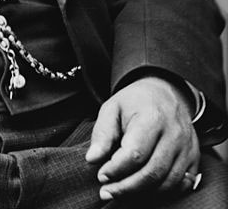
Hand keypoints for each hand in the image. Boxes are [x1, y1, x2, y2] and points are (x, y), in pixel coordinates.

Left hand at [85, 75, 198, 201]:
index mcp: (152, 117)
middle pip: (152, 172)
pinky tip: (143, 189)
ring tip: (120, 192)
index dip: (116, 169)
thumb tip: (92, 159)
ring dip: (141, 192)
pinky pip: (181, 185)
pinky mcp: (194, 158)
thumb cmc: (135, 102)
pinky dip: (161, 192)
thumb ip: (102, 133)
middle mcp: (174, 134)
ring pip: (167, 182)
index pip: (135, 153)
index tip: (101, 175)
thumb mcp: (112, 108)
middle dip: (126, 187)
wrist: (164, 93)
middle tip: (107, 192)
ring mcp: (187, 148)